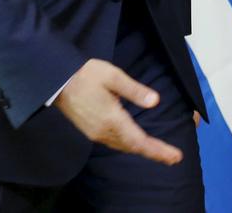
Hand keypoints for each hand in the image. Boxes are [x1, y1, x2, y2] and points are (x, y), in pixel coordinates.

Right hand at [54, 58, 182, 164]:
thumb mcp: (113, 76)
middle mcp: (104, 131)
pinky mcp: (90, 131)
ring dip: (142, 150)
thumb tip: (155, 102)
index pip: (139, 141)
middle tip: (173, 157)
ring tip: (159, 152)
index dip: (158, 151)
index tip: (175, 156)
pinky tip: (135, 142)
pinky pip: (114, 143)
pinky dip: (129, 145)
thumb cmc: (86, 75)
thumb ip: (135, 90)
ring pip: (123, 146)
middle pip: (133, 147)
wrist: (56, 82)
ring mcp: (95, 133)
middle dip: (154, 152)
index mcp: (112, 119)